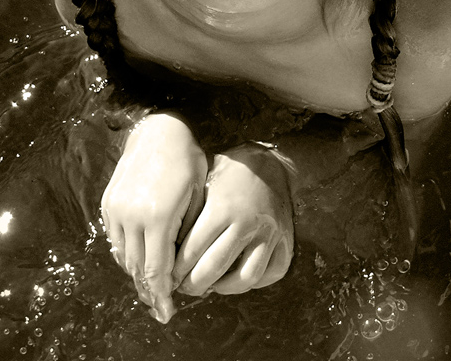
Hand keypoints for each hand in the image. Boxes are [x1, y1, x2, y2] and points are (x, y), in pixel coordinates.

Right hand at [101, 113, 206, 322]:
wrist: (159, 131)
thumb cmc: (187, 162)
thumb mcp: (197, 196)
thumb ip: (188, 233)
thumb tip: (181, 266)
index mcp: (158, 216)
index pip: (155, 270)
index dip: (161, 294)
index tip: (167, 311)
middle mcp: (132, 215)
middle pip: (136, 267)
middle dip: (149, 289)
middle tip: (160, 304)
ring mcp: (117, 209)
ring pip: (123, 255)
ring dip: (136, 273)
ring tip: (150, 285)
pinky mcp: (109, 203)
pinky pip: (114, 239)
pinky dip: (125, 253)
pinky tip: (138, 257)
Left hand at [172, 143, 293, 297]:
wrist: (272, 162)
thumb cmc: (230, 172)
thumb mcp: (205, 180)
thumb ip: (189, 211)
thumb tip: (165, 244)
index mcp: (222, 208)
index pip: (193, 250)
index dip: (177, 268)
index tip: (169, 275)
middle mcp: (247, 222)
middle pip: (215, 268)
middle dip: (194, 284)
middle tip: (184, 287)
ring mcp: (269, 234)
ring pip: (245, 277)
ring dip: (224, 288)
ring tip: (211, 285)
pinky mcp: (286, 241)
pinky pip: (271, 274)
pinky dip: (254, 282)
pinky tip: (238, 276)